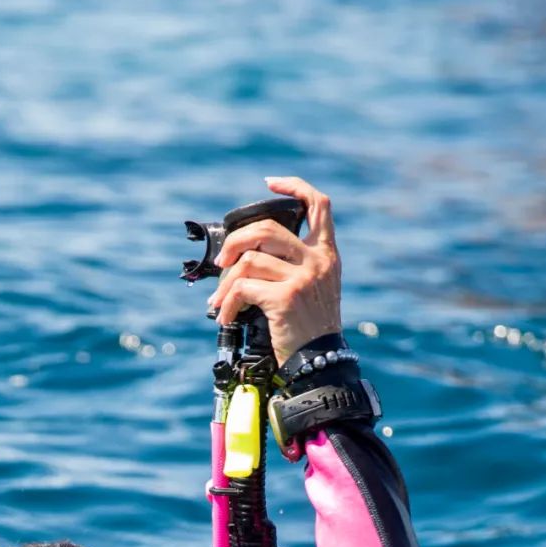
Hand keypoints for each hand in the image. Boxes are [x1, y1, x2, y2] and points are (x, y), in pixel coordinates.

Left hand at [207, 174, 341, 363]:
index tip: (269, 183)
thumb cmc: (310, 331)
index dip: (293, 186)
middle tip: (222, 262)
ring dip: (225, 284)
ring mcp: (302, 278)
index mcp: (326, 254)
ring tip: (219, 302)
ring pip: (249, 261)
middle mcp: (317, 261)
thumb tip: (247, 254)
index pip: (319, 205)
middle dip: (235, 241)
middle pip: (267, 228)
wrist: (320, 363)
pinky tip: (226, 317)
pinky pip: (243, 289)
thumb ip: (295, 265)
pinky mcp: (285, 298)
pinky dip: (228, 303)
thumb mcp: (315, 290)